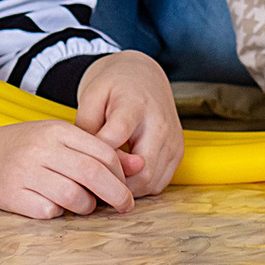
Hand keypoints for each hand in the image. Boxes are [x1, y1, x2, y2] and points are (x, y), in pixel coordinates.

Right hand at [0, 118, 136, 219]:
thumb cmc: (23, 148)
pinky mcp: (13, 196)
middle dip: (117, 195)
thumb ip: (95, 150)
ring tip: (84, 205)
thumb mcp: (57, 139)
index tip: (127, 187)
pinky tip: (53, 206)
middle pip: (92, 174)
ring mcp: (25, 172)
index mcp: (56, 130)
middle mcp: (41, 148)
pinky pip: (49, 211)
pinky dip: (58, 213)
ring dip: (87, 207)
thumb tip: (139, 164)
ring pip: (74, 197)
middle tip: (126, 206)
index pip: (102, 151)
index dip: (121, 173)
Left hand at [74, 51, 182, 197]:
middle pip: (141, 170)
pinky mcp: (177, 153)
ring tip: (107, 176)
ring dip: (126, 187)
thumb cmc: (114, 88)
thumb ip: (87, 128)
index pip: (117, 136)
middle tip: (95, 180)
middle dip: (114, 181)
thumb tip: (90, 163)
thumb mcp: (91, 96)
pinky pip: (158, 184)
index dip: (99, 155)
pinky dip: (139, 186)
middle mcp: (160, 124)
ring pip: (150, 183)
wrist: (143, 77)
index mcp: (135, 104)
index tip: (87, 161)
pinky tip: (124, 174)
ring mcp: (172, 141)